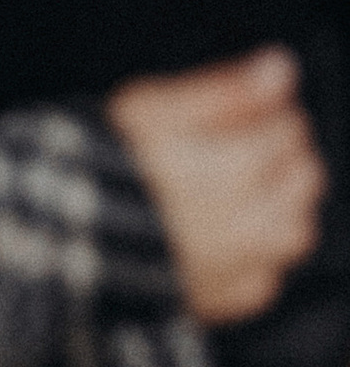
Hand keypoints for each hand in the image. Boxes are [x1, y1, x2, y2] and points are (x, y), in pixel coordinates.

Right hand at [107, 47, 323, 323]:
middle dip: (289, 152)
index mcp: (231, 169)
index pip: (286, 131)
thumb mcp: (153, 107)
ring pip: (296, 234)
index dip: (275, 108)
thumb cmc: (103, 160)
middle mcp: (244, 223)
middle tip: (260, 136)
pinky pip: (266, 280)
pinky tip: (241, 236)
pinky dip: (264, 256)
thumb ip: (223, 91)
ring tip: (259, 184)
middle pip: (302, 182)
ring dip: (289, 203)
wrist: (64, 231)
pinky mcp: (218, 298)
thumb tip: (280, 68)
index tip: (260, 100)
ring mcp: (234, 267)